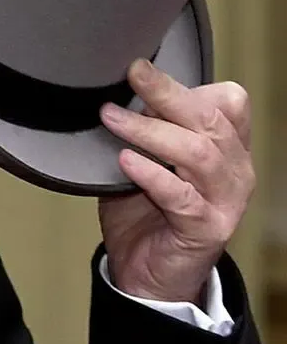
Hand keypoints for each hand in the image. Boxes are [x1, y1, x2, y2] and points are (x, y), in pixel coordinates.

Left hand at [97, 59, 254, 303]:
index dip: (189, 83)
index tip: (140, 68)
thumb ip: (140, 131)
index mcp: (225, 148)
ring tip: (112, 118)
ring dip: (151, 131)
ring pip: (198, 153)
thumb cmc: (145, 212)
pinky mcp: (206, 229)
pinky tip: (125, 161)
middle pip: (211, 119)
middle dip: (168, 92)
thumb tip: (110, 92)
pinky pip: (182, 197)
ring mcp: (224, 201)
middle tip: (131, 73)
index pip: (229, 102)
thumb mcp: (143, 161)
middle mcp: (234, 170)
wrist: (148, 275)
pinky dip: (152, 174)